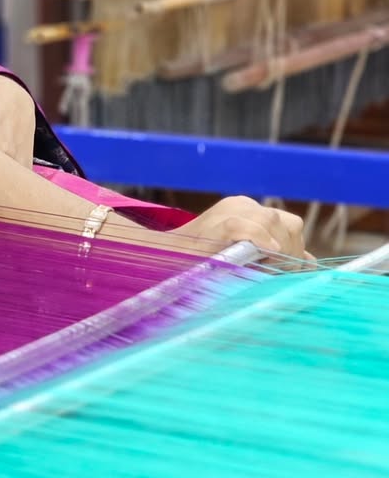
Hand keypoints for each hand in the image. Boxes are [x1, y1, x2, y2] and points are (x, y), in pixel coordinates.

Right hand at [181, 196, 310, 263]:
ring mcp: (228, 211)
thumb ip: (277, 256)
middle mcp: (241, 205)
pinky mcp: (217, 223)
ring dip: (279, 249)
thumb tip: (311, 262)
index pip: (288, 224)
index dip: (295, 248)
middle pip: (286, 222)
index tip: (291, 270)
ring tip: (271, 268)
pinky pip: (246, 226)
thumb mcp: (246, 257)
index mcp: (248, 211)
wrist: (166, 259)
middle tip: (283, 271)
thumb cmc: (205, 262)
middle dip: (291, 250)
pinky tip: (268, 254)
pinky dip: (260, 239)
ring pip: (271, 222)